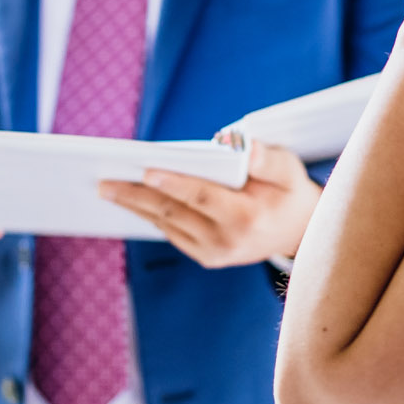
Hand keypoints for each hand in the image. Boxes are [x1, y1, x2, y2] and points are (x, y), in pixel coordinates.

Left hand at [98, 139, 318, 267]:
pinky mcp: (206, 257)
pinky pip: (172, 232)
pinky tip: (130, 200)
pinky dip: (150, 215)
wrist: (299, 233)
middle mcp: (227, 241)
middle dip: (137, 196)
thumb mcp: (289, 170)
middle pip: (174, 213)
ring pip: (167, 225)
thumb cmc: (289, 192)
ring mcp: (215, 253)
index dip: (173, 183)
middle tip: (104, 182)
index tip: (146, 169)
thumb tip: (246, 146)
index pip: (201, 198)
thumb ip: (268, 159)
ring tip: (107, 189)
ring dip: (136, 206)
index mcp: (246, 218)